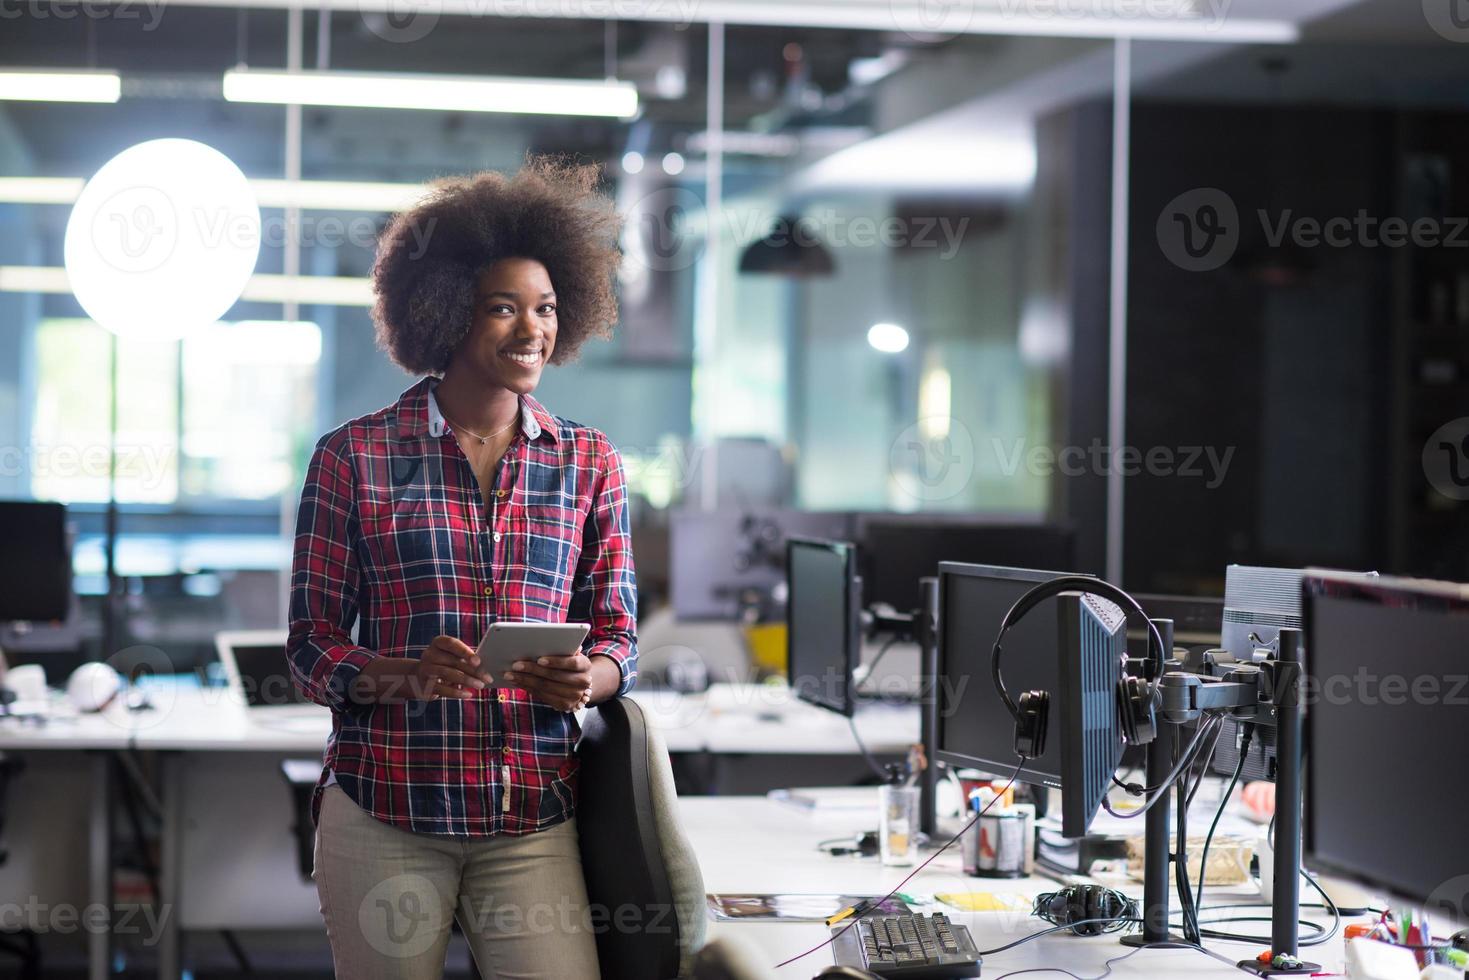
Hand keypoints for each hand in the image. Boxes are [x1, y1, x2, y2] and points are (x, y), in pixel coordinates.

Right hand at [353, 636, 487, 702]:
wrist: (418, 678)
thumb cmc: (444, 664)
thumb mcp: (452, 657)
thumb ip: (465, 659)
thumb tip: (484, 668)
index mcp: (438, 643)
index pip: (451, 643)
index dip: (464, 651)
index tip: (478, 661)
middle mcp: (429, 654)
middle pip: (453, 661)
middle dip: (473, 670)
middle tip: (487, 678)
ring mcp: (425, 670)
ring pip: (448, 674)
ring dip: (467, 681)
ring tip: (480, 685)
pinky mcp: (425, 685)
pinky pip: (442, 689)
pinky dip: (457, 693)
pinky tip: (468, 694)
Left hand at [502, 652, 595, 712]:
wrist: (579, 685)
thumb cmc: (569, 664)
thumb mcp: (570, 655)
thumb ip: (564, 648)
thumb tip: (553, 639)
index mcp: (585, 665)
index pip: (572, 663)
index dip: (556, 661)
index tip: (539, 659)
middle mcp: (583, 682)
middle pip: (554, 676)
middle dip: (533, 669)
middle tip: (516, 664)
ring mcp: (574, 696)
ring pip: (545, 687)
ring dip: (525, 680)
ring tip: (511, 674)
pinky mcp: (564, 705)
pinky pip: (542, 696)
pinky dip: (528, 688)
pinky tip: (518, 682)